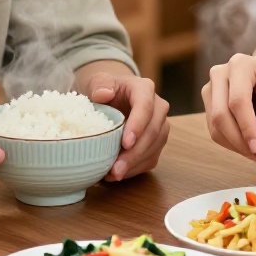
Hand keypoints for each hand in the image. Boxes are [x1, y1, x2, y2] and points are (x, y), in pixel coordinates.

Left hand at [79, 65, 169, 180]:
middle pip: (153, 132)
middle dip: (135, 153)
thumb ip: (98, 84)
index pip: (146, 106)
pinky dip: (134, 169)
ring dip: (134, 164)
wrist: (108, 97)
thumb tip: (103, 94)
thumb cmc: (102, 89)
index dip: (138, 125)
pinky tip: (116, 175)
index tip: (125, 143)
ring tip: (113, 175)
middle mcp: (158, 108)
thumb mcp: (96, 81)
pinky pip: (150, 159)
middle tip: (116, 168)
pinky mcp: (156, 144)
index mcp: (144, 89)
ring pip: (154, 148)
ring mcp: (159, 127)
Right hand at [203, 48, 255, 156]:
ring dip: (233, 143)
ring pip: (214, 125)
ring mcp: (210, 87)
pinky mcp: (209, 101)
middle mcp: (219, 73)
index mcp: (240, 65)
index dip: (247, 127)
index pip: (237, 101)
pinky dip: (229, 141)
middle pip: (221, 115)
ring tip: (254, 152)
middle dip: (238, 140)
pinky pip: (214, 128)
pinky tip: (246, 144)